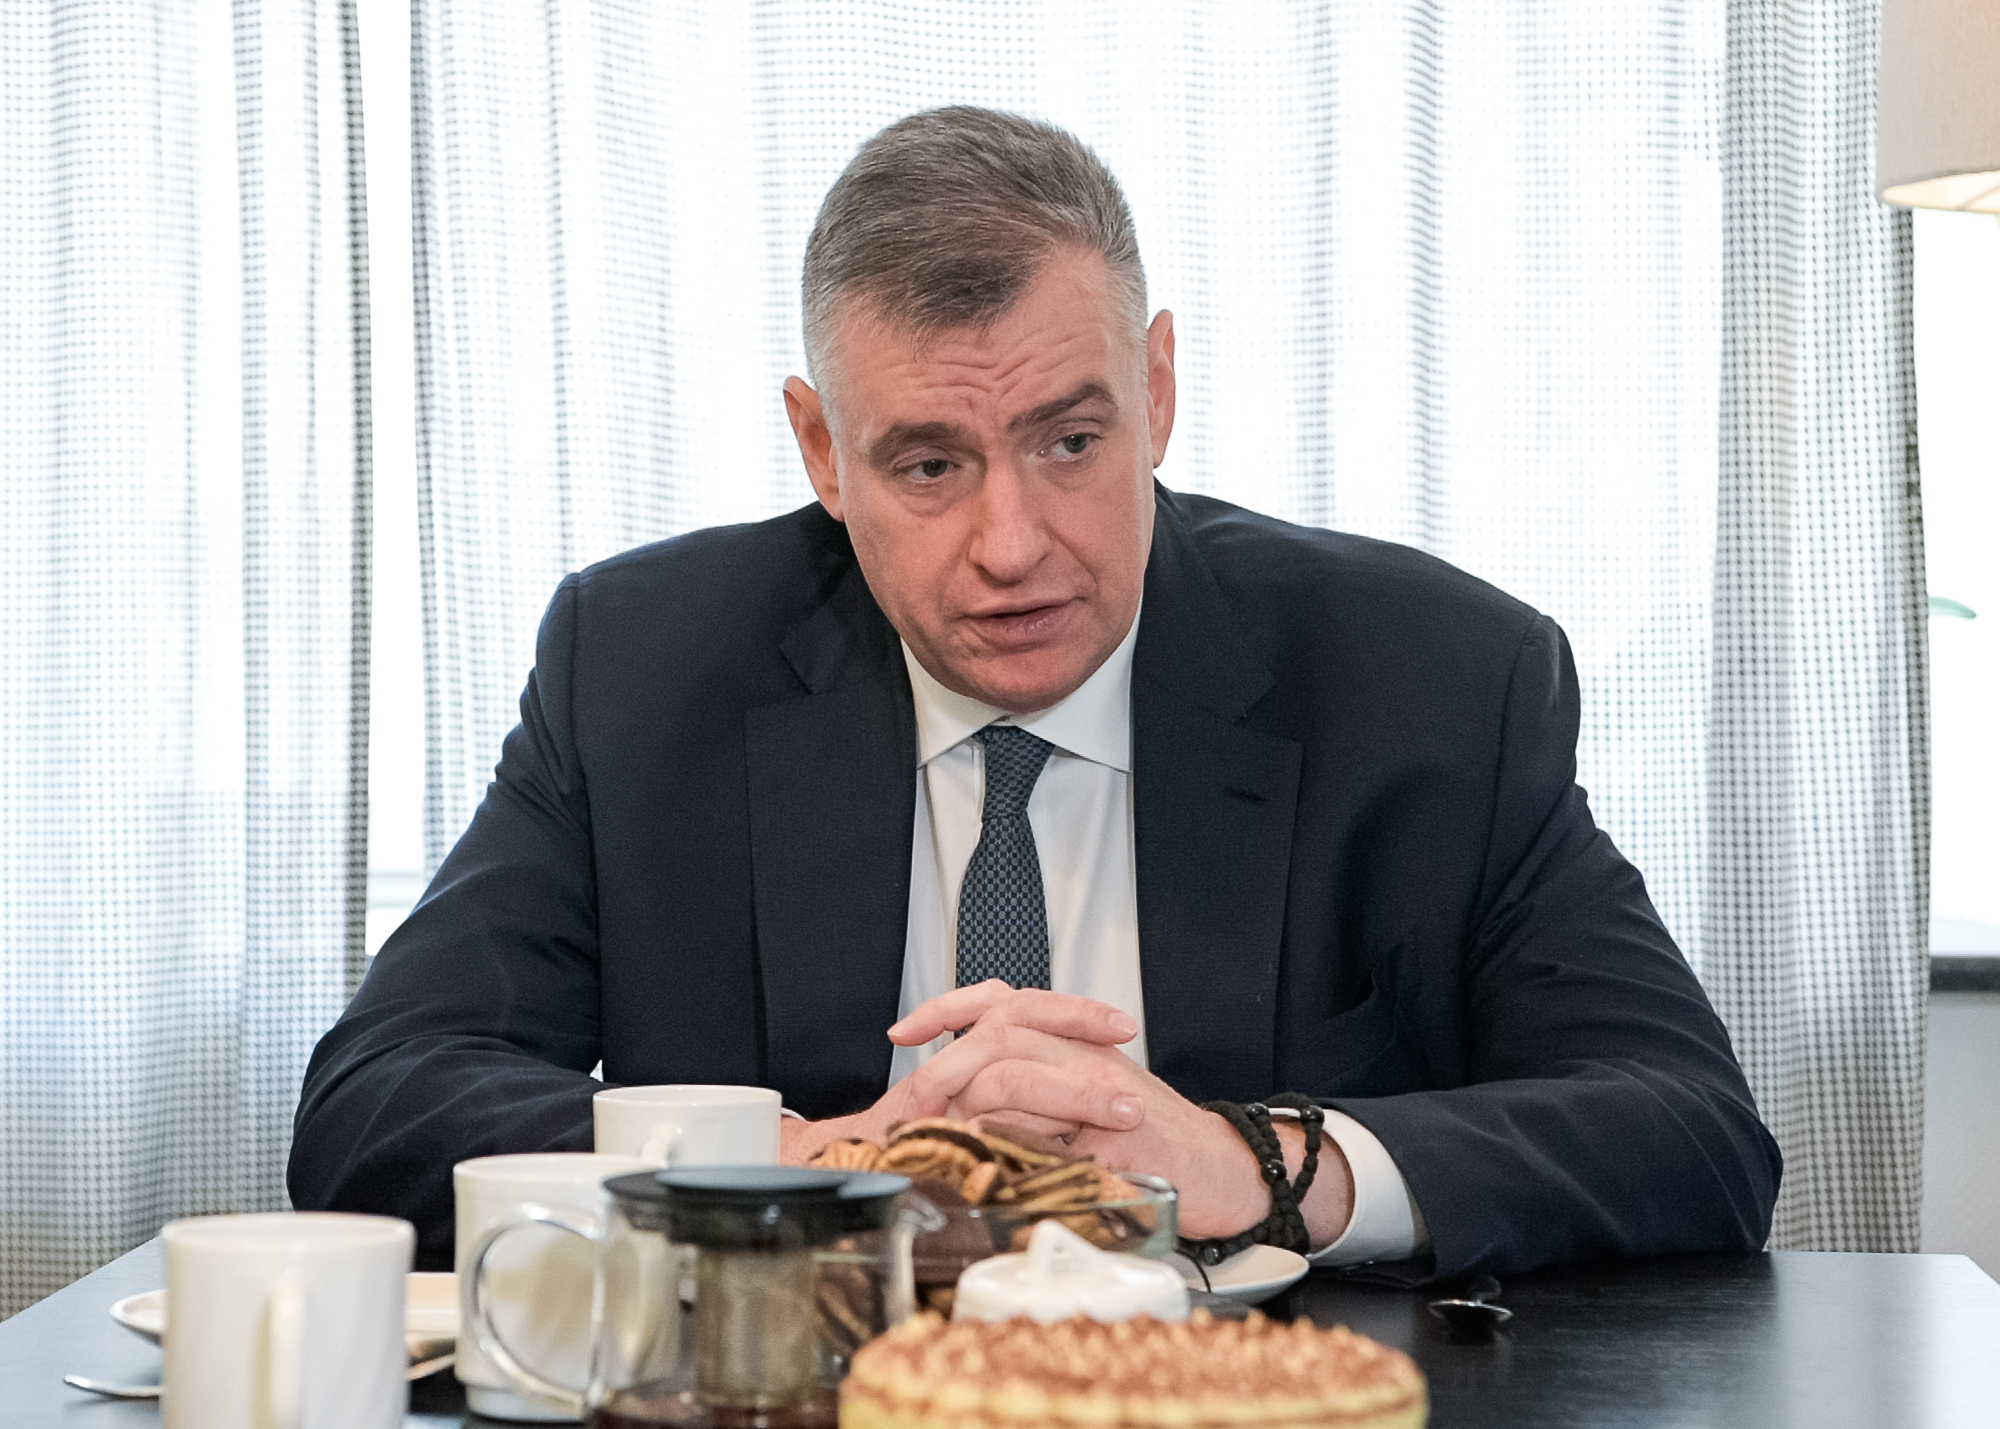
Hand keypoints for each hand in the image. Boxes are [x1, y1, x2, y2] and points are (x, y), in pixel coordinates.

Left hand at [883, 983, 1356, 1244]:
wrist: (1227, 1169)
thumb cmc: (1158, 1139)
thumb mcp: (1088, 1099)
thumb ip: (1035, 1089)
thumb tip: (963, 1100)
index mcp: (1074, 1040)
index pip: (1001, 1002)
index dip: (946, 1010)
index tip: (905, 1033)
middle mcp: (1088, 1054)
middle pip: (1001, 1030)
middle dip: (946, 1065)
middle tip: (916, 1098)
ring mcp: (1105, 1091)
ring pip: (1019, 1073)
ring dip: (970, 1105)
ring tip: (942, 1130)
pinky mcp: (1123, 1135)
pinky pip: (1056, 1133)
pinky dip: (1017, 1144)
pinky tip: (991, 1160)